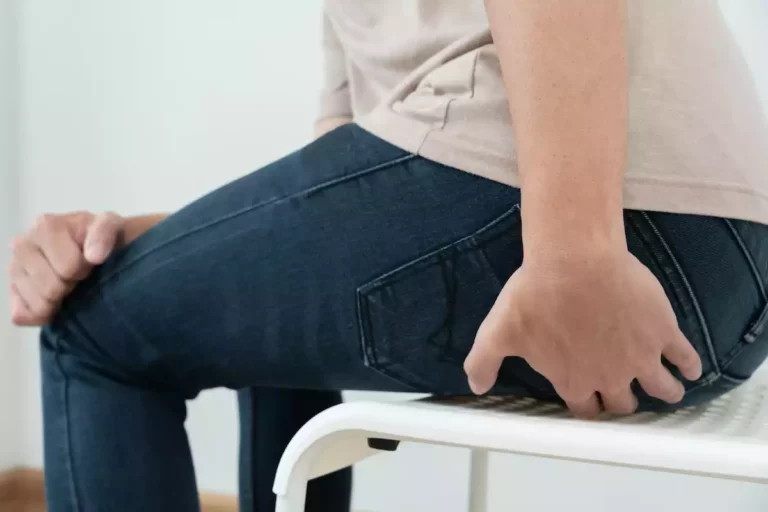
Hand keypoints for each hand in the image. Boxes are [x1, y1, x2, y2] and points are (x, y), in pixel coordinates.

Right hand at [8, 211, 123, 325]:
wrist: (98, 250)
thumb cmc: (104, 239)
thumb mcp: (112, 227)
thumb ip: (105, 234)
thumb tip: (94, 256)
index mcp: (45, 226)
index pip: (68, 267)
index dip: (85, 270)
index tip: (90, 264)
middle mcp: (22, 245)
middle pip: (51, 289)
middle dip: (72, 286)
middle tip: (79, 277)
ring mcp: (14, 269)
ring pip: (38, 305)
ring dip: (60, 301)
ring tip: (69, 286)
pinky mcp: (13, 292)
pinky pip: (23, 316)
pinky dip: (43, 315)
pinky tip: (57, 302)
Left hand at [464, 249, 702, 417]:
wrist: (573, 261)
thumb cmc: (535, 294)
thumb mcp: (498, 330)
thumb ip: (483, 361)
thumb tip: (475, 385)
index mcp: (573, 380)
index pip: (584, 409)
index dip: (586, 407)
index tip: (591, 403)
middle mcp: (609, 376)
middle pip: (622, 403)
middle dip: (622, 403)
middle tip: (625, 399)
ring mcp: (640, 356)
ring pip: (661, 387)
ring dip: (664, 392)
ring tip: (668, 391)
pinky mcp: (662, 332)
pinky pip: (685, 356)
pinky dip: (690, 366)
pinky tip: (691, 368)